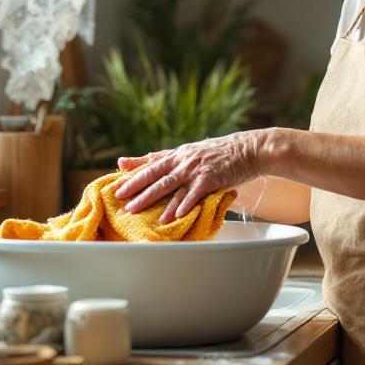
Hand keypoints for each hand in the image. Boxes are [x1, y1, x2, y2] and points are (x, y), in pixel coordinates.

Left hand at [115, 129, 267, 222]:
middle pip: (154, 175)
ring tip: (138, 212)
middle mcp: (184, 161)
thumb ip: (174, 158)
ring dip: (152, 200)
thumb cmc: (221, 153)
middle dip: (135, 188)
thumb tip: (157, 161)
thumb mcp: (194, 152)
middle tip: (120, 200)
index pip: (151, 163)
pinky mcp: (211, 179)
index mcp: (179, 155)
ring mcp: (196, 169)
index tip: (115, 179)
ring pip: (169, 186)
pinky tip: (174, 215)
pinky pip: (194, 194)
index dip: (133, 171)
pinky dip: (184, 204)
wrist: (248, 149)